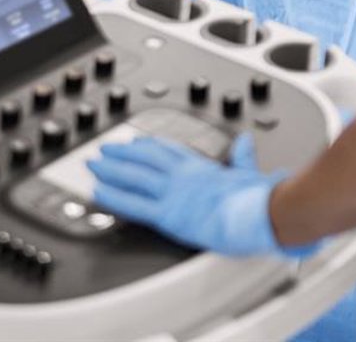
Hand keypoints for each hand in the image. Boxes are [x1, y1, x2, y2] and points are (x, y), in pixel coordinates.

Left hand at [89, 134, 305, 257]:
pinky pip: (134, 204)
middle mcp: (184, 176)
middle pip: (145, 158)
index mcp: (203, 167)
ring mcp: (174, 193)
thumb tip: (246, 141)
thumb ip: (243, 156)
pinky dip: (114, 196)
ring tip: (92, 164)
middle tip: (103, 149)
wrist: (263, 212)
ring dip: (111, 169)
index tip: (136, 142)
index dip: (149, 145)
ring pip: (134, 176)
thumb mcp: (250, 172)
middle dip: (122, 153)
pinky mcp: (170, 214)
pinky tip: (98, 191)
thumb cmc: (260, 198)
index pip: (169, 151)